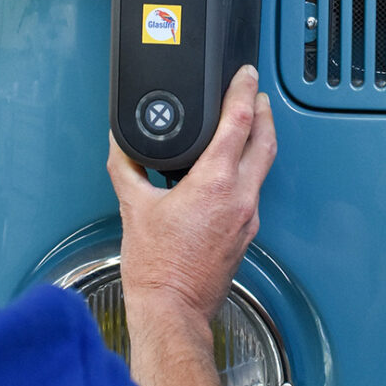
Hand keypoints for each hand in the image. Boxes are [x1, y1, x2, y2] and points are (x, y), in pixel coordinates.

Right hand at [106, 66, 276, 385]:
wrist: (173, 311)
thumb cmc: (156, 269)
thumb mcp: (133, 207)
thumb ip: (127, 167)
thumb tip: (120, 143)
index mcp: (216, 184)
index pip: (240, 123)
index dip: (244, 92)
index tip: (246, 74)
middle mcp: (240, 197)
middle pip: (265, 140)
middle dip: (262, 111)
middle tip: (255, 91)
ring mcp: (248, 216)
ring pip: (263, 165)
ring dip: (258, 138)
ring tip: (247, 122)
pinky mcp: (246, 232)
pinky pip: (253, 188)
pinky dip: (248, 167)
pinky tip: (232, 166)